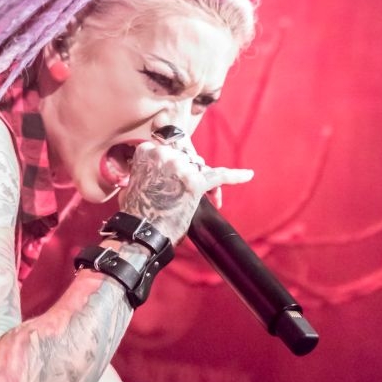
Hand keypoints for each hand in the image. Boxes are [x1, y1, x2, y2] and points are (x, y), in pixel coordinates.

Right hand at [118, 140, 252, 245]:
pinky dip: (236, 176)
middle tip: (183, 192)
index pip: (171, 149)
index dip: (176, 164)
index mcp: (148, 150)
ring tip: (199, 199)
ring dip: (202, 181)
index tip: (173, 178)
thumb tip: (154, 170)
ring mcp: (181, 168)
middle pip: (188, 158)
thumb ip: (145, 168)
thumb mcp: (132, 180)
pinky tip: (249, 174)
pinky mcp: (195, 183)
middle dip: (189, 173)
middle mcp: (164, 154)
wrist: (140, 232)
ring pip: (201, 168)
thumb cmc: (136, 211)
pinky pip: (220, 176)